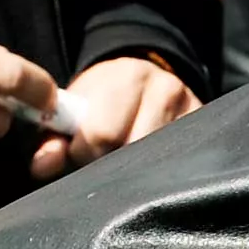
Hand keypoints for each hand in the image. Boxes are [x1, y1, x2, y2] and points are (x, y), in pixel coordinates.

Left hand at [27, 56, 199, 181]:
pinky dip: (161, 171)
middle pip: (131, 149)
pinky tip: (151, 163)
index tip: (83, 150)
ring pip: (156, 162)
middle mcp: (165, 89)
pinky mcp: (207, 129)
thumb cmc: (105, 100)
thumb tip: (41, 166)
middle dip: (109, 161)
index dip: (85, 151)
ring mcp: (192, 110)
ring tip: (127, 159)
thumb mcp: (75, 109)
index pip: (101, 133)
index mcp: (127, 76)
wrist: (148, 79)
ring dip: (137, 169)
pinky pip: (181, 165)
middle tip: (105, 157)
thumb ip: (53, 138)